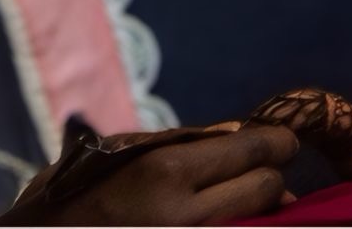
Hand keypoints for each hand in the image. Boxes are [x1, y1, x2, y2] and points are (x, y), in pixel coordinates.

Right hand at [31, 126, 297, 224]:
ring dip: (258, 211)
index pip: (256, 149)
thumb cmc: (71, 198)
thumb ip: (177, 142)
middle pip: (268, 187)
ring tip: (243, 201)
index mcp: (165, 171)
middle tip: (261, 173)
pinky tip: (228, 219)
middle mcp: (183, 214)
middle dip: (270, 177)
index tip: (281, 144)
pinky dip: (238, 226)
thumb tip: (239, 133)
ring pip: (259, 222)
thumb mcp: (115, 156)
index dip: (276, 144)